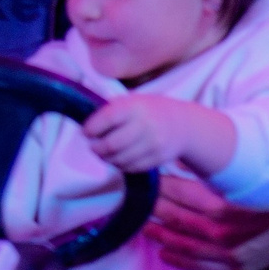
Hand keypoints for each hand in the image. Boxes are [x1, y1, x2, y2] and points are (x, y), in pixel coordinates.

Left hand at [81, 95, 233, 175]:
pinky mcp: (159, 158)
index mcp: (136, 107)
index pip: (106, 119)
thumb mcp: (132, 102)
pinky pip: (131, 167)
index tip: (86, 132)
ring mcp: (154, 143)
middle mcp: (146, 125)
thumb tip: (86, 131)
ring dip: (107, 159)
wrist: (183, 124)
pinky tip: (120, 158)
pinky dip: (121, 165)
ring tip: (106, 153)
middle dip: (96, 148)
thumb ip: (111, 112)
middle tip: (94, 147)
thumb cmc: (149, 112)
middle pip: (110, 145)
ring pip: (119, 159)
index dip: (91, 128)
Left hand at [145, 178, 268, 269]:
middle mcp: (224, 235)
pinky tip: (166, 252)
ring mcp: (233, 256)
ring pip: (184, 245)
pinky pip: (202, 266)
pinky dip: (180, 258)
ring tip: (146, 223)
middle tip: (139, 198)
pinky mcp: (243, 269)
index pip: (179, 194)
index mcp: (226, 207)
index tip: (148, 176)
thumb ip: (227, 169)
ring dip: (162, 233)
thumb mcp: (262, 174)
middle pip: (177, 219)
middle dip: (156, 208)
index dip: (160, 185)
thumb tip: (194, 155)